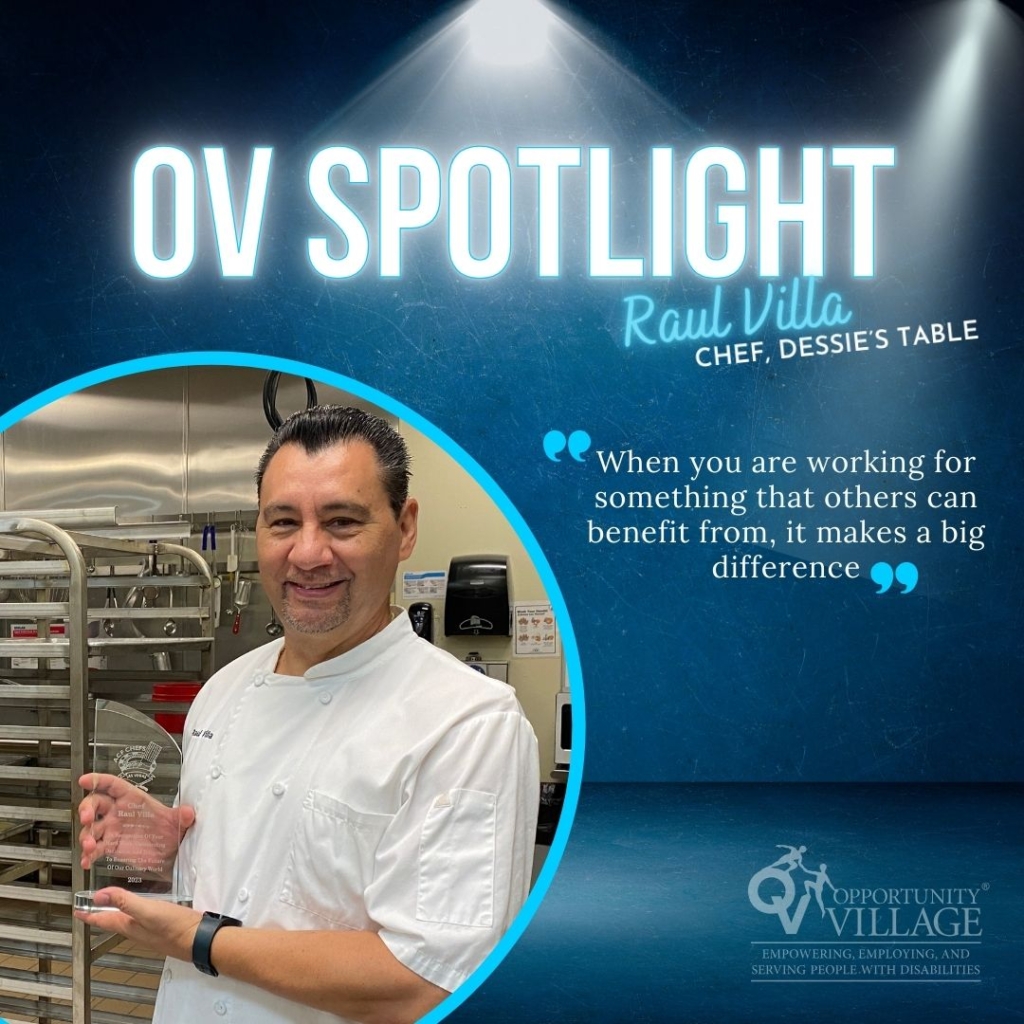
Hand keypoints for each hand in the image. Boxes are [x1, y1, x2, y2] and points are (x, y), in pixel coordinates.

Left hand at [74, 887, 202, 961]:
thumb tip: (98, 895)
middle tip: (92, 905)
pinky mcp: (162, 927)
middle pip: (114, 921)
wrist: (198, 940)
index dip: (89, 914)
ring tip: (113, 903)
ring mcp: (150, 930)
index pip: (104, 920)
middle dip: (102, 913)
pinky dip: (135, 910)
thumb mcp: (148, 911)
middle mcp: (137, 930)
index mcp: (130, 926)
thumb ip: (125, 902)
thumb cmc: (173, 926)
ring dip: (118, 911)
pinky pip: (142, 918)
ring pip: (128, 920)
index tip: (77, 911)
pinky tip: (142, 905)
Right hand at [78, 773, 194, 875]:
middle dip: (86, 808)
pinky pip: (94, 849)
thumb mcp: (179, 821)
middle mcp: (119, 812)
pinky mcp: (110, 846)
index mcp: (133, 799)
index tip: (85, 780)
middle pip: (95, 803)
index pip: (113, 785)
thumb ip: (183, 816)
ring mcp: (113, 829)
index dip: (98, 780)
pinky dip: (87, 855)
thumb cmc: (172, 831)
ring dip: (86, 836)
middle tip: (86, 818)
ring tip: (89, 846)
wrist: (170, 853)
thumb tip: (189, 812)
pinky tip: (86, 861)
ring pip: (91, 828)